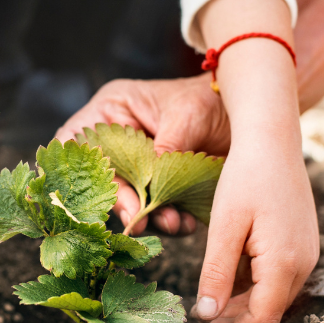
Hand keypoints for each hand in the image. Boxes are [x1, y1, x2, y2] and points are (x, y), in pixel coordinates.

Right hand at [55, 75, 226, 233]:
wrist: (248, 116)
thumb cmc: (209, 99)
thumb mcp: (185, 116)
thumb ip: (165, 148)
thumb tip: (150, 184)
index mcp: (112, 112)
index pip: (75, 140)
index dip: (79, 168)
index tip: (98, 192)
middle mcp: (119, 142)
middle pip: (102, 178)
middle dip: (122, 202)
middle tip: (138, 220)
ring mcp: (139, 168)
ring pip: (131, 201)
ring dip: (149, 216)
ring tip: (172, 221)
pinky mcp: (161, 188)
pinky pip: (157, 211)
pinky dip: (170, 221)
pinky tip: (186, 223)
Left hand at [186, 0, 318, 322]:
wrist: (272, 137)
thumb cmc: (246, 177)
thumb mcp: (224, 227)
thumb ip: (217, 275)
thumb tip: (207, 316)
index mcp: (286, 263)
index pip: (262, 318)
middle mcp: (305, 263)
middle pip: (271, 309)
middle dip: (236, 316)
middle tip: (202, 310)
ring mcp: (308, 251)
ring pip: (275, 293)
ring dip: (244, 298)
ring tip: (211, 290)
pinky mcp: (303, 240)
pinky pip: (280, 273)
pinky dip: (255, 279)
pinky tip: (231, 266)